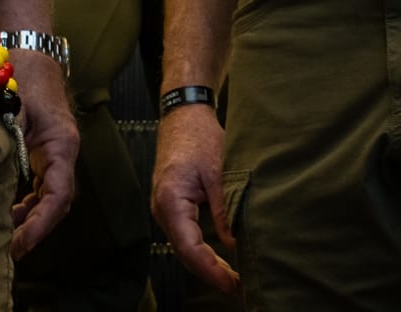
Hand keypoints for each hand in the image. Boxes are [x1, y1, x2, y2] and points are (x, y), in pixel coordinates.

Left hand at [8, 52, 78, 256]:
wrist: (29, 50)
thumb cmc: (22, 73)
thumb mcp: (13, 105)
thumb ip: (8, 139)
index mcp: (61, 145)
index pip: (58, 196)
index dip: (41, 225)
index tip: (21, 245)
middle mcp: (63, 153)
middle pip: (56, 202)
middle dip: (35, 228)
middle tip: (9, 250)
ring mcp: (54, 153)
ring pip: (49, 196)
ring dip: (31, 217)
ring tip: (6, 235)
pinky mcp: (43, 151)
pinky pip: (41, 185)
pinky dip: (28, 202)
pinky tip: (8, 211)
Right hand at [150, 103, 238, 292]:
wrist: (183, 112)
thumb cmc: (198, 135)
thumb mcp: (217, 173)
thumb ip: (224, 211)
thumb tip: (233, 244)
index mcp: (171, 200)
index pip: (189, 248)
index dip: (211, 270)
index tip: (232, 283)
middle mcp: (162, 208)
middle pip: (184, 253)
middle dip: (210, 273)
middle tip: (237, 287)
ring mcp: (164, 207)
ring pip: (183, 247)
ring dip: (205, 264)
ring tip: (232, 278)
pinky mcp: (171, 205)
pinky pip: (183, 235)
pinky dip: (199, 250)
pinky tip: (218, 258)